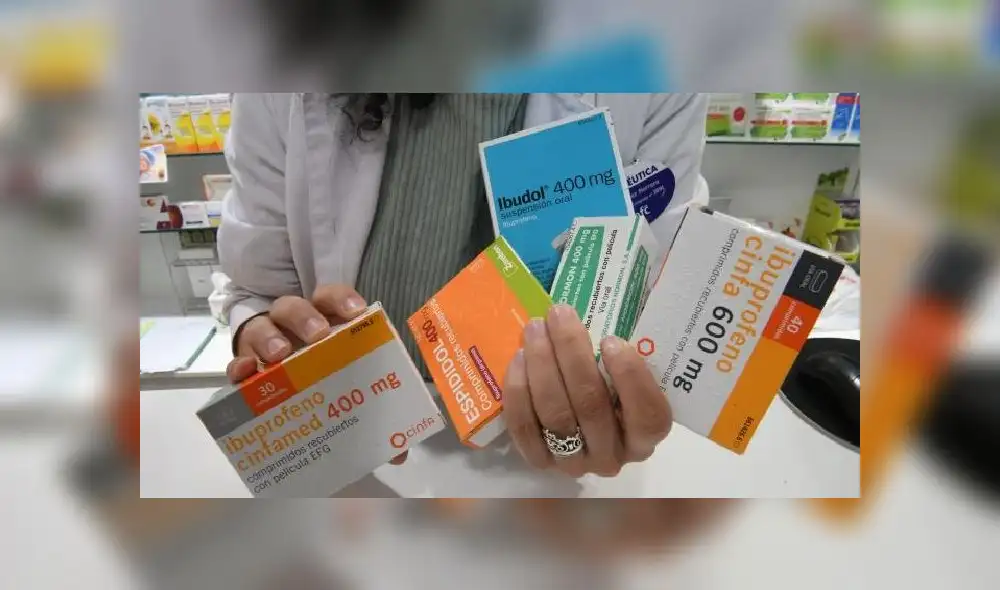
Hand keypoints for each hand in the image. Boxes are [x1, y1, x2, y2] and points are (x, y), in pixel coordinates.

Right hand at [225, 284, 407, 464]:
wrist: (285, 392)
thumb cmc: (327, 383)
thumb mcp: (350, 391)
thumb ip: (375, 415)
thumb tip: (400, 454)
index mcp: (323, 321)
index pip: (330, 298)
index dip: (342, 300)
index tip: (356, 312)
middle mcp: (291, 326)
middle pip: (293, 308)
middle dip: (305, 318)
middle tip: (318, 336)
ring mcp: (264, 342)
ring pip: (262, 327)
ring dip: (270, 338)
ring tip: (280, 355)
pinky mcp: (244, 366)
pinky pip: (237, 361)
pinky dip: (239, 365)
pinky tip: (245, 373)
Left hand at [503, 303, 671, 477]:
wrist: (571, 420)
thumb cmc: (607, 386)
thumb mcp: (624, 373)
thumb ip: (623, 350)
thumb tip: (613, 293)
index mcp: (644, 437)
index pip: (648, 416)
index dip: (631, 378)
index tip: (611, 339)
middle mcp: (612, 457)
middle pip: (592, 406)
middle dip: (572, 354)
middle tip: (559, 314)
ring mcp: (574, 463)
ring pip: (557, 414)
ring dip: (543, 365)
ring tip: (535, 328)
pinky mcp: (539, 462)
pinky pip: (525, 427)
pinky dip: (519, 391)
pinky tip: (518, 358)